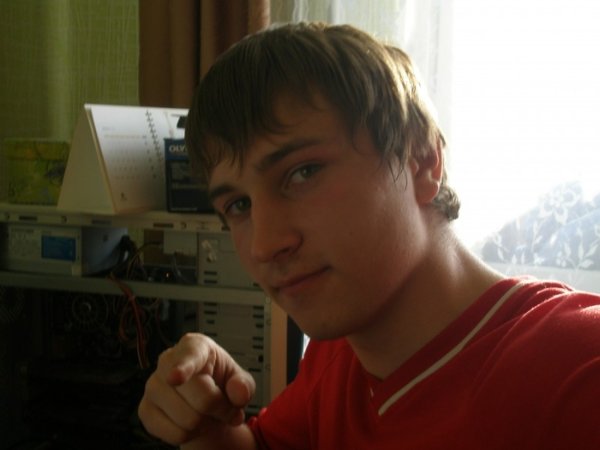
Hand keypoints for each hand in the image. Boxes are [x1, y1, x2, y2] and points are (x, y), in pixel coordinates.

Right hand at [138, 333, 255, 445]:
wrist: (204, 401)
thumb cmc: (221, 383)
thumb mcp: (240, 380)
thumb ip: (244, 385)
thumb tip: (239, 393)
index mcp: (194, 346)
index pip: (189, 356)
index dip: (183, 368)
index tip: (176, 378)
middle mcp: (167, 361)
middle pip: (202, 399)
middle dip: (220, 410)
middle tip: (225, 408)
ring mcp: (152, 386)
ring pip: (188, 420)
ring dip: (206, 424)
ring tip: (207, 413)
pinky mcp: (145, 409)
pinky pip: (174, 434)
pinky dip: (190, 435)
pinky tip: (191, 422)